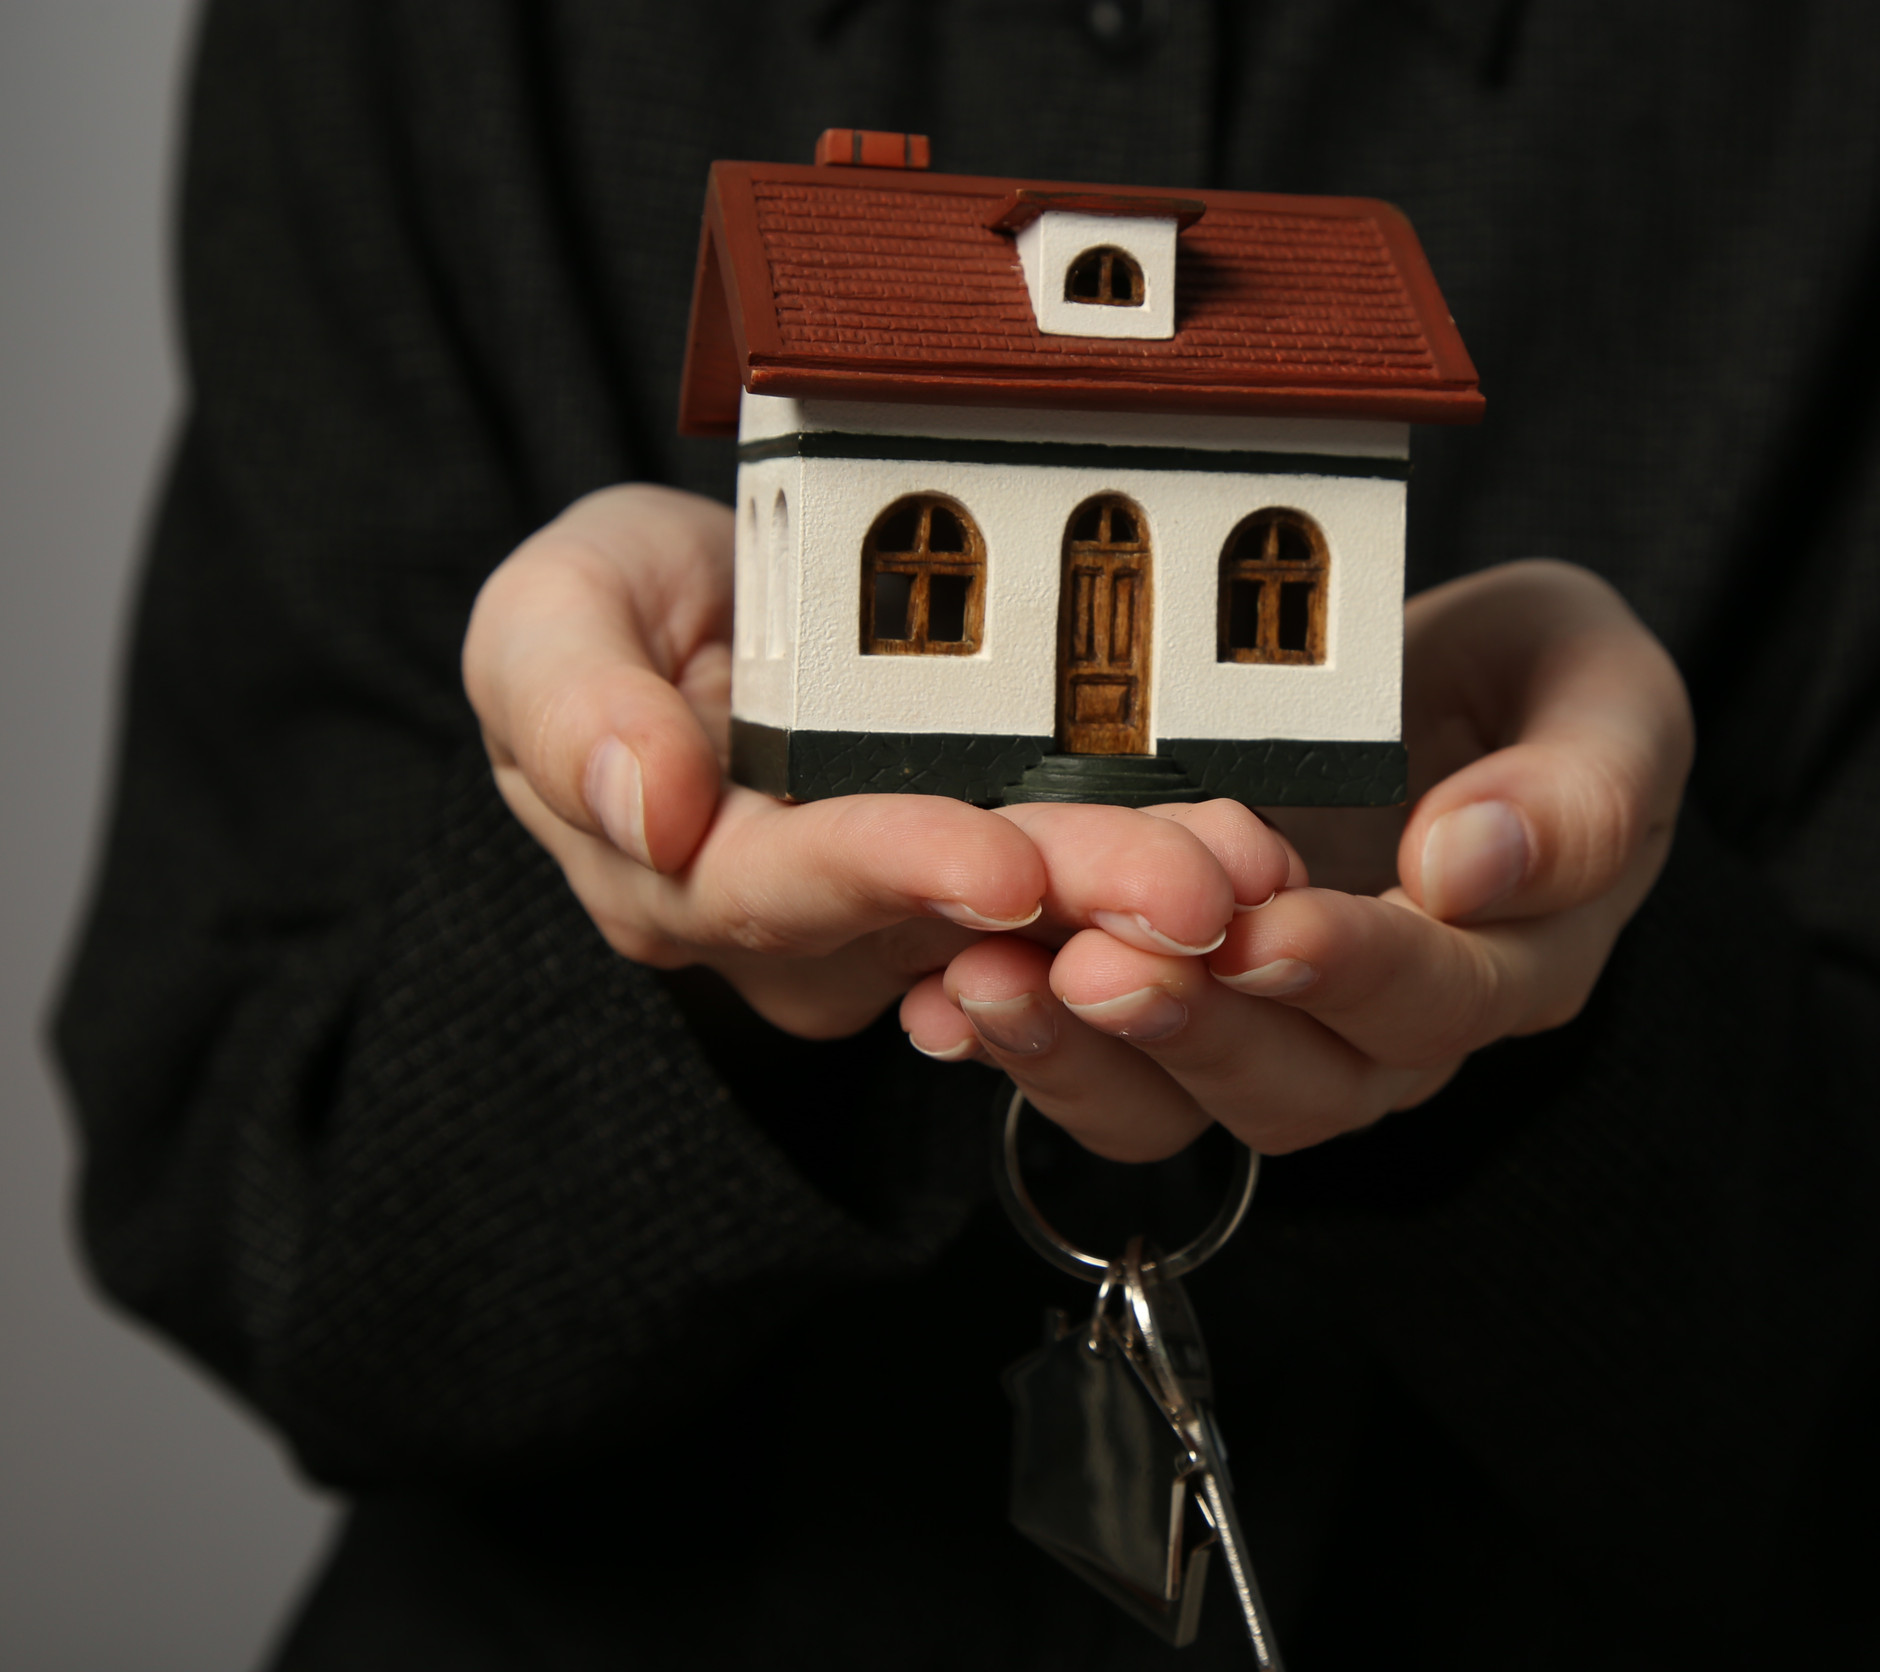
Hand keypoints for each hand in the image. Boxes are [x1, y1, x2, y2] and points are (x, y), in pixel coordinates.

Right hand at [461, 486, 1294, 1038]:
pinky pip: (1086, 907)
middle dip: (1077, 906)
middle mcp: (810, 932)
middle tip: (1199, 888)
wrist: (696, 624)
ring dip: (1148, 907)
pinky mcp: (998, 891)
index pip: (789, 887)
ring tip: (1253, 868)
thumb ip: (568, 703)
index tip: (1002, 869)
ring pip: (1040, 934)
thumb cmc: (613, 617)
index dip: (898, 873)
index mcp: (685, 877)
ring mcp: (911, 923)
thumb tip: (651, 808)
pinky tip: (1253, 862)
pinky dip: (1165, 879)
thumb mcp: (549, 614)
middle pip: (947, 929)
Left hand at [897, 559, 1692, 1159]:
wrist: (1468, 694)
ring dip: (1094, 1055)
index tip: (1264, 926)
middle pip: (1310, 1083)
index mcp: (1520, 959)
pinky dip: (1027, 1049)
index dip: (1350, 971)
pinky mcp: (1195, 1014)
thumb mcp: (1605, 696)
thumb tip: (1470, 867)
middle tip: (1101, 965)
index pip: (1439, 998)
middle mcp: (1402, 1030)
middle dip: (1199, 1028)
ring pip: (1202, 1103)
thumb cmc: (1549, 689)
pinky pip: (1116, 1074)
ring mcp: (1292, 1034)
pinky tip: (949, 999)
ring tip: (998, 984)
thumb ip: (1577, 789)